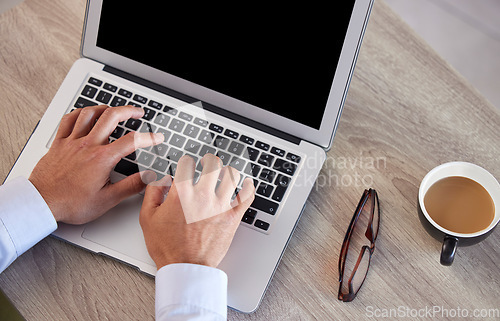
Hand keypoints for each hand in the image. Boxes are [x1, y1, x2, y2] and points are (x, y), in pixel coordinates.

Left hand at [29, 105, 163, 223]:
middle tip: (138, 112)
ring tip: (114, 110)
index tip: (157, 137)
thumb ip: (131, 186)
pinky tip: (85, 114)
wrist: (42, 203)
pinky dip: (79, 113)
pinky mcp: (59, 143)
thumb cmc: (71, 203)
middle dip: (129, 110)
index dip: (149, 137)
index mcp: (102, 159)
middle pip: (112, 117)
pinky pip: (68, 120)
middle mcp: (88, 145)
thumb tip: (148, 177)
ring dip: (105, 108)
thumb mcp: (108, 199)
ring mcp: (72, 142)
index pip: (132, 141)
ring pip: (89, 114)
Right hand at [140, 154, 254, 268]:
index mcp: (181, 193)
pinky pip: (247, 196)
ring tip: (225, 173)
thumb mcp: (147, 218)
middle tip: (208, 162)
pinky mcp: (233, 216)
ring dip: (227, 171)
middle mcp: (202, 195)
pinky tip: (246, 183)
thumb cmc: (167, 247)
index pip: (187, 163)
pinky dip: (248, 187)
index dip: (186, 162)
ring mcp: (220, 205)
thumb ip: (152, 193)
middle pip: (212, 164)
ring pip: (231, 176)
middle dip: (209, 160)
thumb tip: (161, 179)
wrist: (185, 268)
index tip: (187, 165)